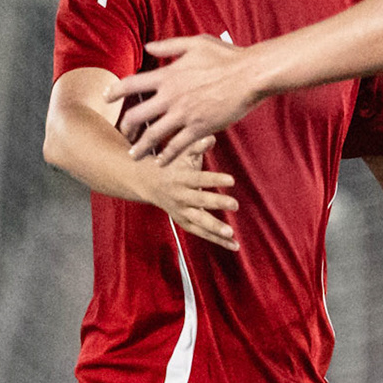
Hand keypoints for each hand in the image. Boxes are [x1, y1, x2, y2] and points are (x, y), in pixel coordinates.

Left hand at [110, 35, 263, 162]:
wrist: (250, 75)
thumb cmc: (226, 56)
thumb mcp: (195, 43)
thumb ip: (168, 46)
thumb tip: (148, 47)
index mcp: (167, 75)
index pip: (130, 84)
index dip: (114, 91)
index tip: (105, 97)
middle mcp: (170, 96)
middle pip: (136, 116)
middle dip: (125, 127)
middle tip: (123, 133)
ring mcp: (184, 114)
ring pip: (153, 136)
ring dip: (140, 148)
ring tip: (133, 156)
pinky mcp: (199, 128)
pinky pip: (178, 147)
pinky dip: (167, 156)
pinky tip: (161, 162)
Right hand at [134, 134, 240, 250]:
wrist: (147, 182)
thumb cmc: (170, 163)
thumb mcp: (180, 152)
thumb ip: (196, 146)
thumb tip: (211, 137)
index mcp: (181, 178)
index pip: (200, 179)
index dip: (215, 179)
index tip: (232, 180)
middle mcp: (180, 196)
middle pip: (199, 201)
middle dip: (216, 203)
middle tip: (235, 205)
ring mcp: (181, 211)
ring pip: (199, 222)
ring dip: (215, 229)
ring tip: (231, 235)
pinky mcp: (184, 222)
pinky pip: (201, 233)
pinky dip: (217, 240)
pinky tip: (234, 246)